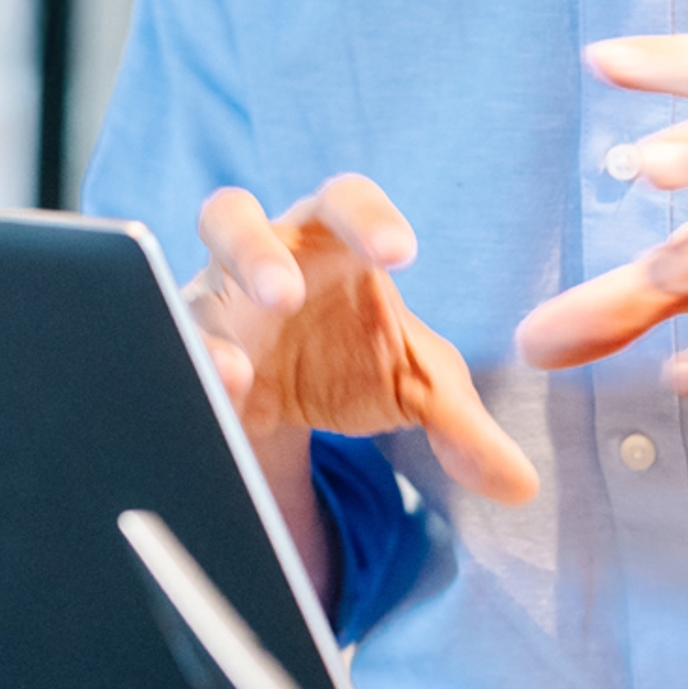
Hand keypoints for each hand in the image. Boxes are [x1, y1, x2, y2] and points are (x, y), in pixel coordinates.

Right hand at [186, 175, 539, 503]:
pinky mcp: (180, 351)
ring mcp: (210, 304)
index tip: (403, 252)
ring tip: (236, 363)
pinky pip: (166, 349)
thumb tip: (521, 485)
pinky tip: (218, 394)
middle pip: (234, 215)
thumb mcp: (415, 388)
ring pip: (184, 283)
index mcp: (329, 242)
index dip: (370, 218)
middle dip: (256, 250)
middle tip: (287, 294)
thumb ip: (464, 427)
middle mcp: (260, 258)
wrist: (285, 403)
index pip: (345, 202)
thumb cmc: (353, 360)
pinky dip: (190, 371)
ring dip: (205, 324)